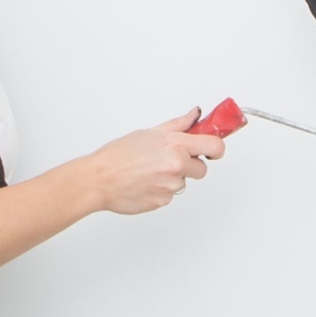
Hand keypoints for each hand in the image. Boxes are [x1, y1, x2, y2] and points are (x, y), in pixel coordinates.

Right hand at [86, 109, 228, 215]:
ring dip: (173, 177)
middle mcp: (177, 166)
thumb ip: (178, 125)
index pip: (215, 146)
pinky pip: (170, 194)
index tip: (213, 150)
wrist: (99, 179)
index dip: (216, 149)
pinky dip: (161, 189)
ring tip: (150, 171)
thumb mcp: (150, 133)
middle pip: (202, 168)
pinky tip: (145, 182)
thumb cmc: (118, 155)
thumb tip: (195, 115)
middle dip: (190, 164)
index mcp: (175, 145)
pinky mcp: (163, 201)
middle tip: (169, 160)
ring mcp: (171, 186)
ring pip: (184, 181)